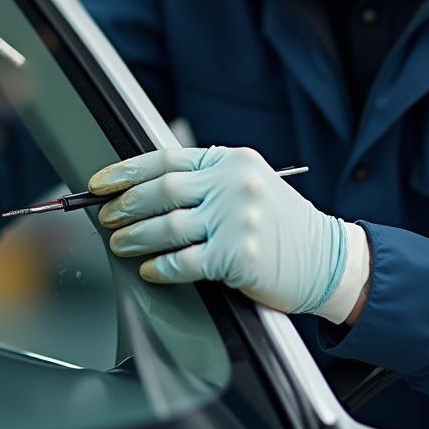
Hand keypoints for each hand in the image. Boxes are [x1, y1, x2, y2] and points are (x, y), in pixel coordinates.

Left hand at [90, 146, 346, 314]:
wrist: (328, 259)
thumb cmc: (281, 225)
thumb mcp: (248, 185)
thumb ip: (205, 181)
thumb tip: (143, 189)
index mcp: (231, 160)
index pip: (166, 158)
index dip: (126, 171)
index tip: (100, 183)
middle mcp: (234, 183)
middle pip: (162, 189)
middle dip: (125, 205)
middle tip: (106, 216)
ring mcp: (238, 219)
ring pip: (168, 225)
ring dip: (136, 236)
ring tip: (121, 243)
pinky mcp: (240, 255)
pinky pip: (185, 262)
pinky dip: (161, 267)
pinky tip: (150, 270)